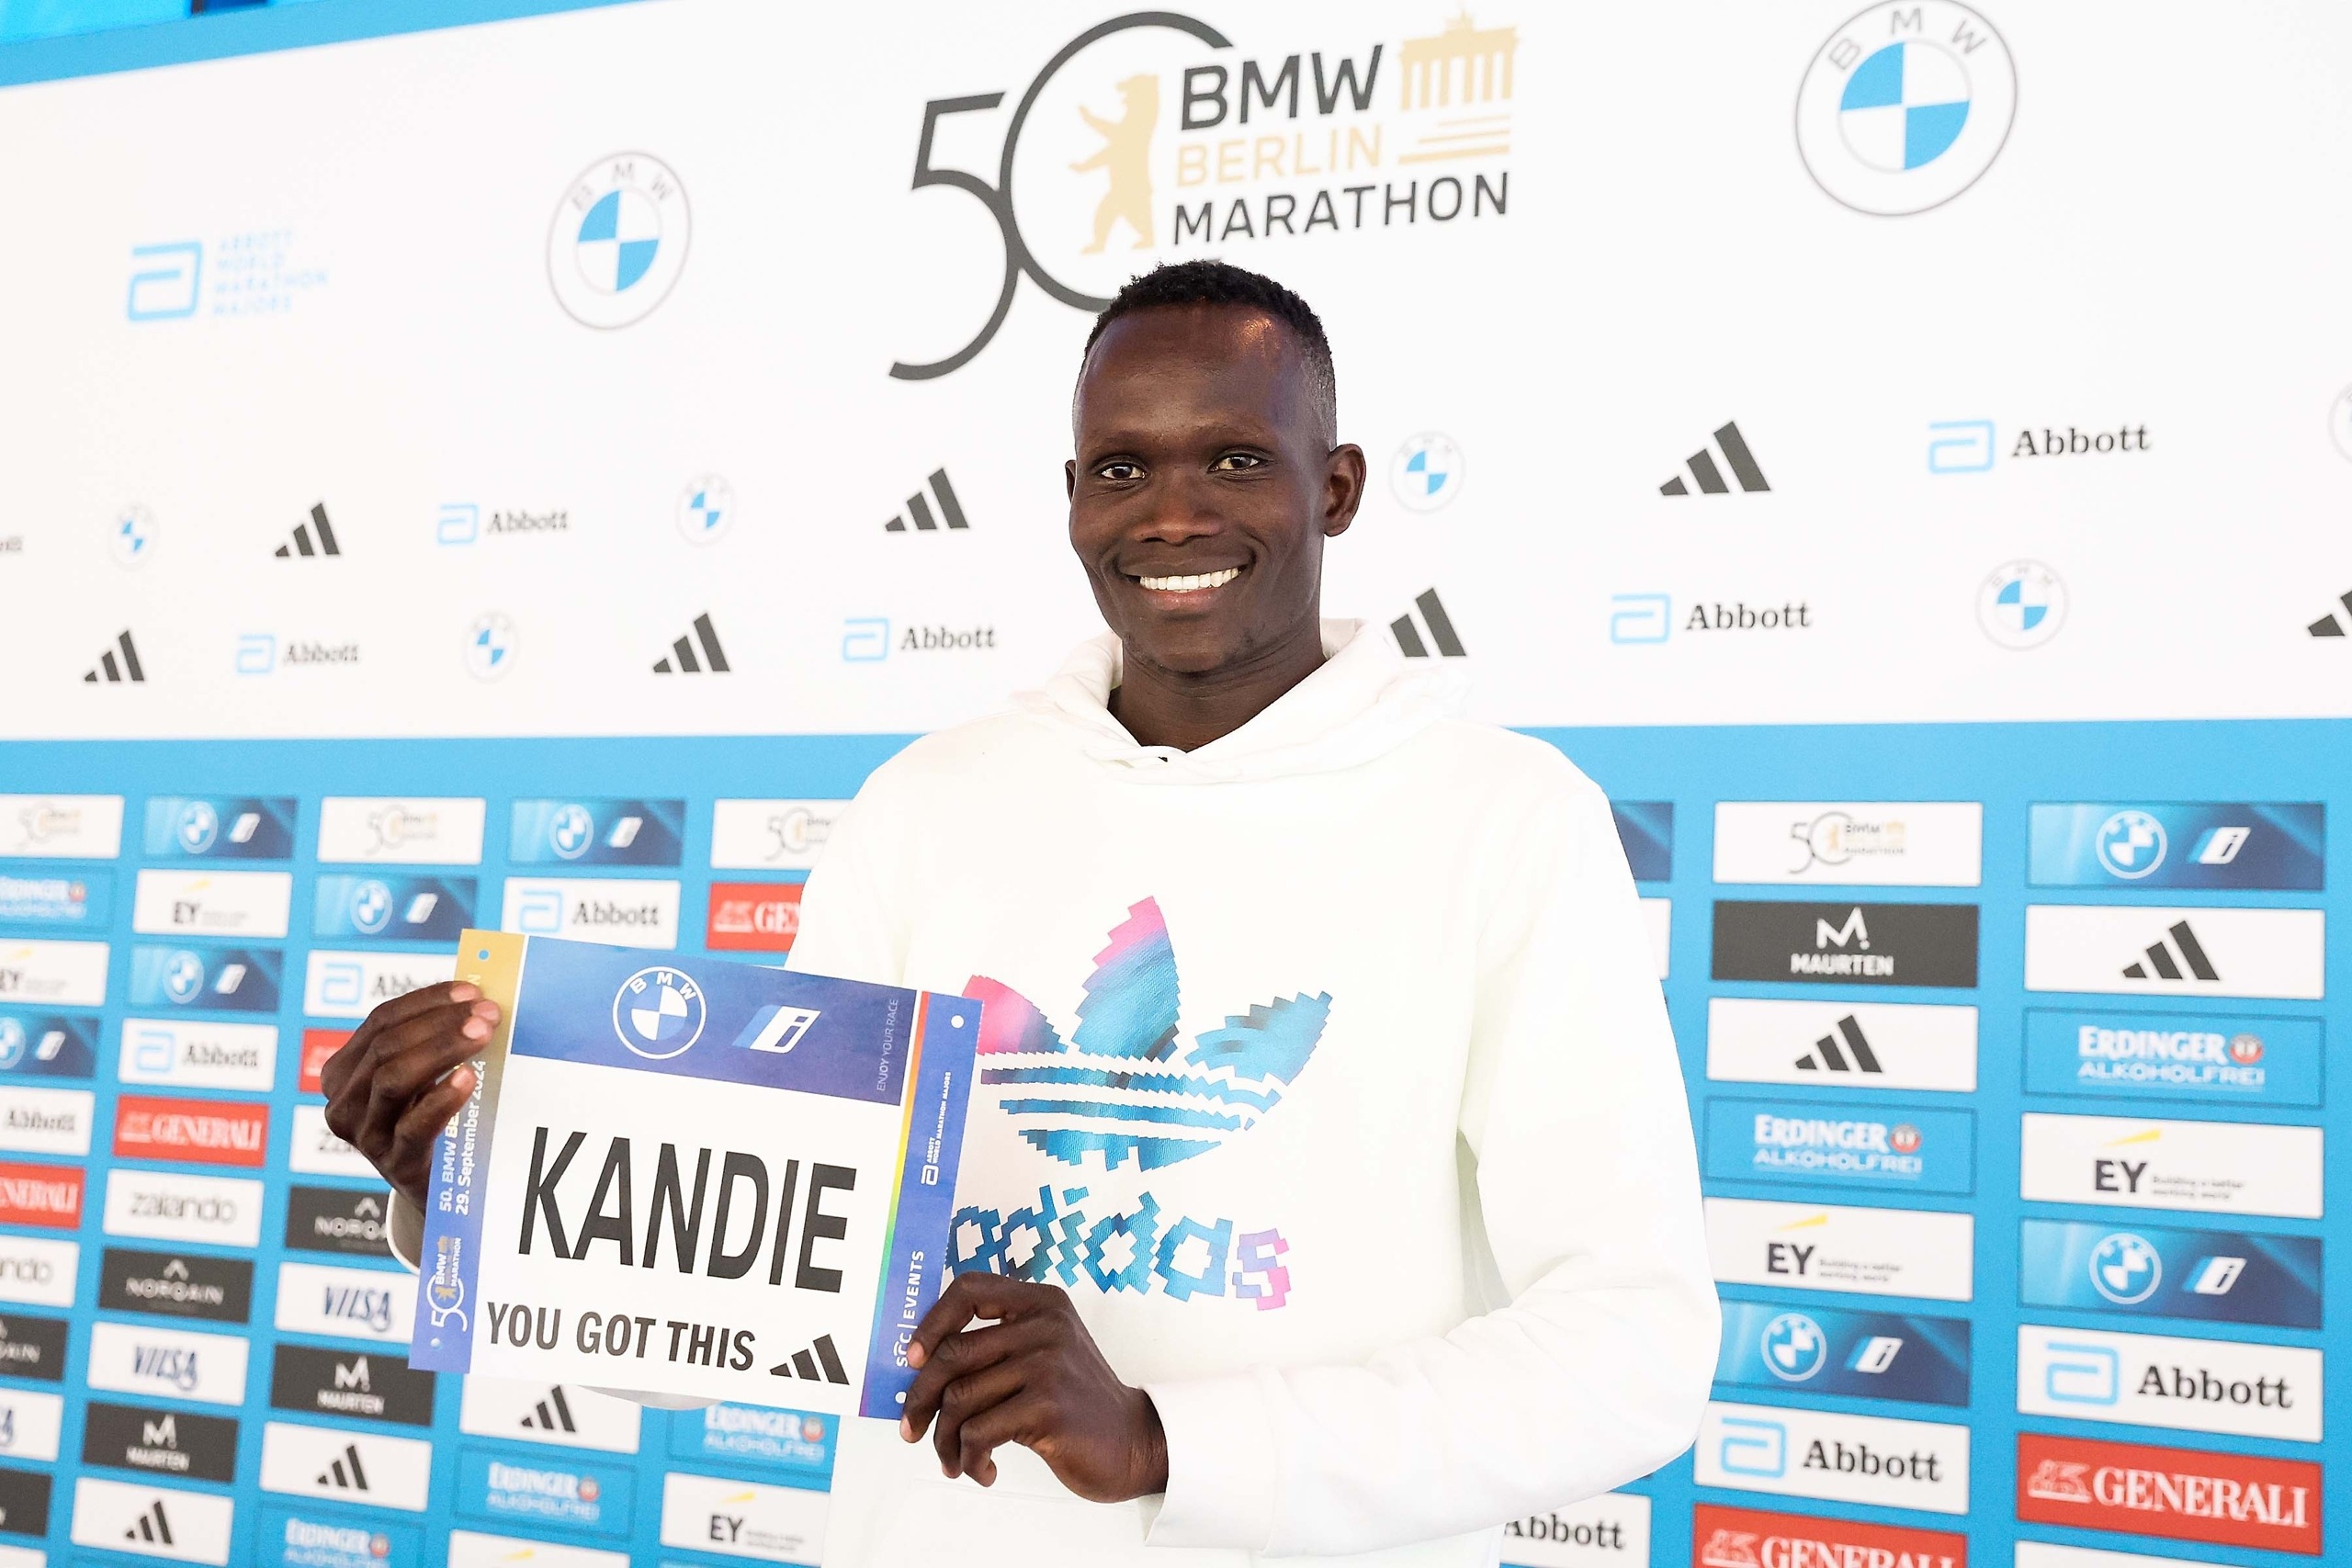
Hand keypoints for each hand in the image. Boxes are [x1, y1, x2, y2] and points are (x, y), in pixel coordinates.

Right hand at [319, 981, 497, 1209]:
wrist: (437, 1186)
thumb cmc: (429, 1117)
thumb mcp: (419, 1075)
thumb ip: (430, 1038)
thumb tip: (475, 996)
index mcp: (345, 1071)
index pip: (380, 1021)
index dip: (425, 1002)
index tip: (470, 991)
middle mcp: (345, 1102)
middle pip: (386, 1048)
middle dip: (439, 1023)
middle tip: (487, 1013)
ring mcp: (366, 1136)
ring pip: (393, 1080)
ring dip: (441, 1050)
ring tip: (481, 1036)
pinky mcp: (396, 1164)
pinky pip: (413, 1126)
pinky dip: (441, 1098)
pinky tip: (468, 1078)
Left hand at [899, 1273, 1167, 1500]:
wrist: (1133, 1442)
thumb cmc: (1075, 1403)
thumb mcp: (1045, 1355)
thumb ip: (998, 1347)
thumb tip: (921, 1368)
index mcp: (1042, 1303)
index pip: (969, 1289)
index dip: (932, 1322)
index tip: (912, 1358)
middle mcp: (1045, 1325)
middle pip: (952, 1353)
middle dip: (920, 1398)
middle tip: (911, 1429)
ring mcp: (1048, 1365)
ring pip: (959, 1399)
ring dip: (945, 1440)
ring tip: (954, 1460)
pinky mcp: (1047, 1407)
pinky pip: (978, 1432)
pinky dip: (969, 1457)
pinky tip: (983, 1469)